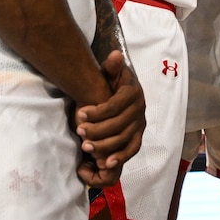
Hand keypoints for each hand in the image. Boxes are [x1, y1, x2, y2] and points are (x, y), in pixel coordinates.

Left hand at [75, 50, 145, 185]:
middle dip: (97, 130)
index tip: (80, 114)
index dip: (97, 112)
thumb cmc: (112, 84)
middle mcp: (140, 109)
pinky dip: (120, 157)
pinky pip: (132, 149)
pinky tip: (105, 163)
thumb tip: (115, 56)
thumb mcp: (110, 72)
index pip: (115, 105)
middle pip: (119, 124)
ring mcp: (140, 124)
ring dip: (105, 145)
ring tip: (86, 146)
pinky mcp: (137, 137)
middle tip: (80, 131)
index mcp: (133, 93)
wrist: (121, 93)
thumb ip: (111, 67)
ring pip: (124, 139)